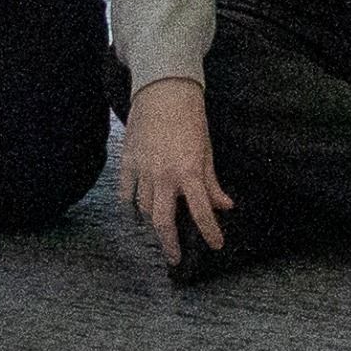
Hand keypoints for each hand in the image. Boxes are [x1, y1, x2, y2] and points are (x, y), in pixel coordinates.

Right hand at [125, 80, 230, 260]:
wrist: (163, 91)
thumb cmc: (190, 119)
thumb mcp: (207, 151)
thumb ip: (212, 183)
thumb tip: (225, 206)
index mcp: (189, 172)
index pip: (201, 212)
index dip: (210, 232)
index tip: (216, 245)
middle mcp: (164, 176)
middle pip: (163, 222)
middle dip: (169, 245)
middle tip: (175, 258)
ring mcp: (142, 170)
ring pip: (143, 209)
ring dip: (152, 224)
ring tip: (159, 232)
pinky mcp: (127, 162)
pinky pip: (125, 193)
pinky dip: (130, 205)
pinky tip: (135, 212)